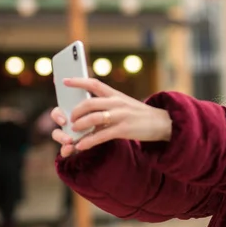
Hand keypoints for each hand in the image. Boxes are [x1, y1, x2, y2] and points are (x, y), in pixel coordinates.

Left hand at [50, 78, 171, 156]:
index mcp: (115, 94)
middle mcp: (117, 102)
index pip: (94, 84)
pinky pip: (101, 135)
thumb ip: (107, 105)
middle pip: (89, 103)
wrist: (161, 122)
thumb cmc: (139, 114)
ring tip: (74, 131)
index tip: (64, 80)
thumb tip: (87, 112)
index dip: (78, 81)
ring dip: (80, 125)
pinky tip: (81, 146)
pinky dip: (88, 142)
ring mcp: (120, 115)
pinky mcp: (123, 129)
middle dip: (75, 111)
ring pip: (93, 118)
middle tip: (70, 119)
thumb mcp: (124, 104)